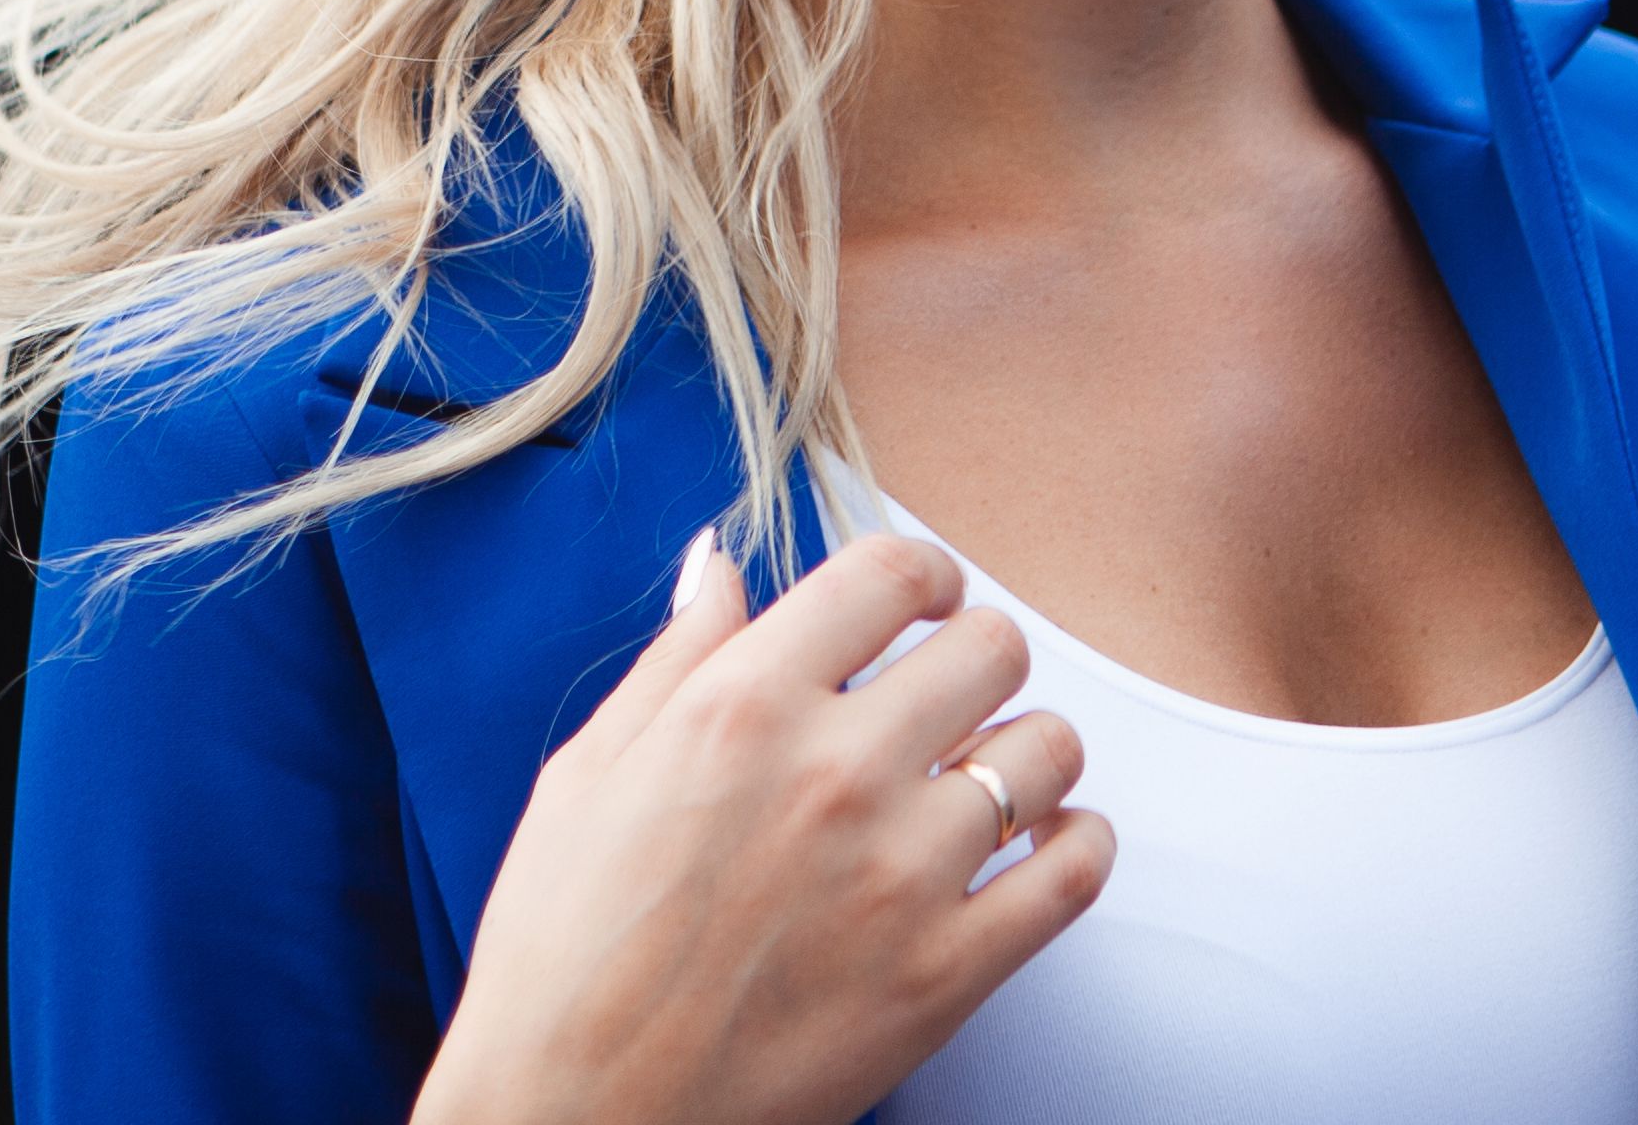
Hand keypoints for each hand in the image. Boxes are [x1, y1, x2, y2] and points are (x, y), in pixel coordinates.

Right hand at [410, 528, 1109, 1124]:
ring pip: (1049, 748)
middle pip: (994, 645)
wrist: (573, 1117)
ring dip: (1025, 752)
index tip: (923, 603)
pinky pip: (1075, 870)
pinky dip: (1074, 845)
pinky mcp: (946, 971)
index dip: (924, 574)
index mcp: (741, 706)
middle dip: (974, 658)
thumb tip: (723, 568)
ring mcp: (900, 873)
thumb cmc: (561, 955)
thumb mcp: (586, 778)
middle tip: (949, 698)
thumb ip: (675, 661)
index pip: (894, 572)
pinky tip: (1039, 845)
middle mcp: (834, 772)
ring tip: (985, 779)